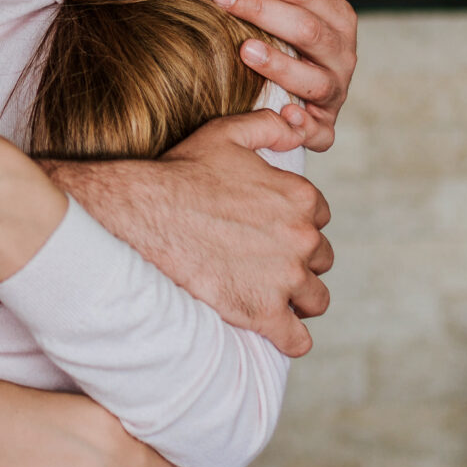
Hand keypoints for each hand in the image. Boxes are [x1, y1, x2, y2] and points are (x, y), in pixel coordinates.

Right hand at [52, 110, 332, 356]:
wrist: (144, 214)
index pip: (319, 217)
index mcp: (300, 197)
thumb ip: (269, 127)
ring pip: (316, 299)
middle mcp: (302, 239)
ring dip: (301, 299)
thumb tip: (297, 127)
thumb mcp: (226, 134)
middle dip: (300, 260)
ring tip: (273, 295)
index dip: (296, 222)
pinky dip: (290, 338)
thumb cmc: (181, 172)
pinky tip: (274, 330)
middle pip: (321, 259)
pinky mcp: (263, 313)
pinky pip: (297, 340)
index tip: (272, 228)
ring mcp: (285, 279)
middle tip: (267, 261)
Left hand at [214, 0, 358, 150]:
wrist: (309, 87)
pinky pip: (320, 130)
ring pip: (313, 78)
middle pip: (305, 26)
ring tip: (245, 49)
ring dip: (280, 65)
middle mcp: (343, 51)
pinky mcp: (326, 125)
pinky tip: (283, 113)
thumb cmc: (296, 29)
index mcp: (337, 13)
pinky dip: (304, 125)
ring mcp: (336, 89)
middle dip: (260, 9)